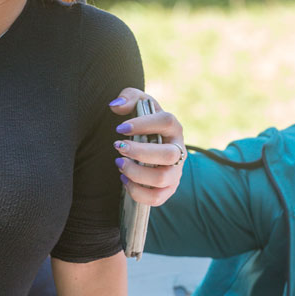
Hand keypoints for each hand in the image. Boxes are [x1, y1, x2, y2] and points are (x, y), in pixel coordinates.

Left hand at [109, 87, 185, 205]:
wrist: (148, 144)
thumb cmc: (143, 123)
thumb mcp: (138, 103)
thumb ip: (128, 97)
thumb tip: (115, 106)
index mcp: (173, 127)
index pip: (166, 122)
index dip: (143, 124)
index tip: (120, 128)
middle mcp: (179, 150)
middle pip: (168, 154)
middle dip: (140, 152)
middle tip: (118, 147)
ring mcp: (175, 172)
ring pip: (163, 178)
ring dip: (137, 173)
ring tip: (119, 164)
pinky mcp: (167, 189)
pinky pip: (157, 198)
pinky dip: (138, 192)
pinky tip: (124, 180)